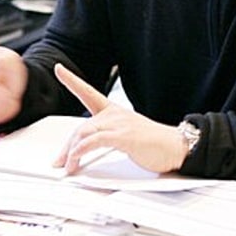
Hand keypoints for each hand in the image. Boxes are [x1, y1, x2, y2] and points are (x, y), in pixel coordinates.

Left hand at [51, 63, 187, 174]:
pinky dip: (80, 152)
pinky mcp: (123, 136)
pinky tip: (76, 160)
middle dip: (67, 147)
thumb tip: (88, 150)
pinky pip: (93, 142)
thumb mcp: (127, 136)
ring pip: (84, 134)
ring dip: (71, 153)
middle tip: (59, 161)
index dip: (72, 80)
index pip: (89, 92)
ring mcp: (119, 124)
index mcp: (114, 112)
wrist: (177, 147)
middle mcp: (114, 115)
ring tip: (68, 166)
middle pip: (81, 127)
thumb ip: (108, 139)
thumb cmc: (155, 144)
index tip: (59, 69)